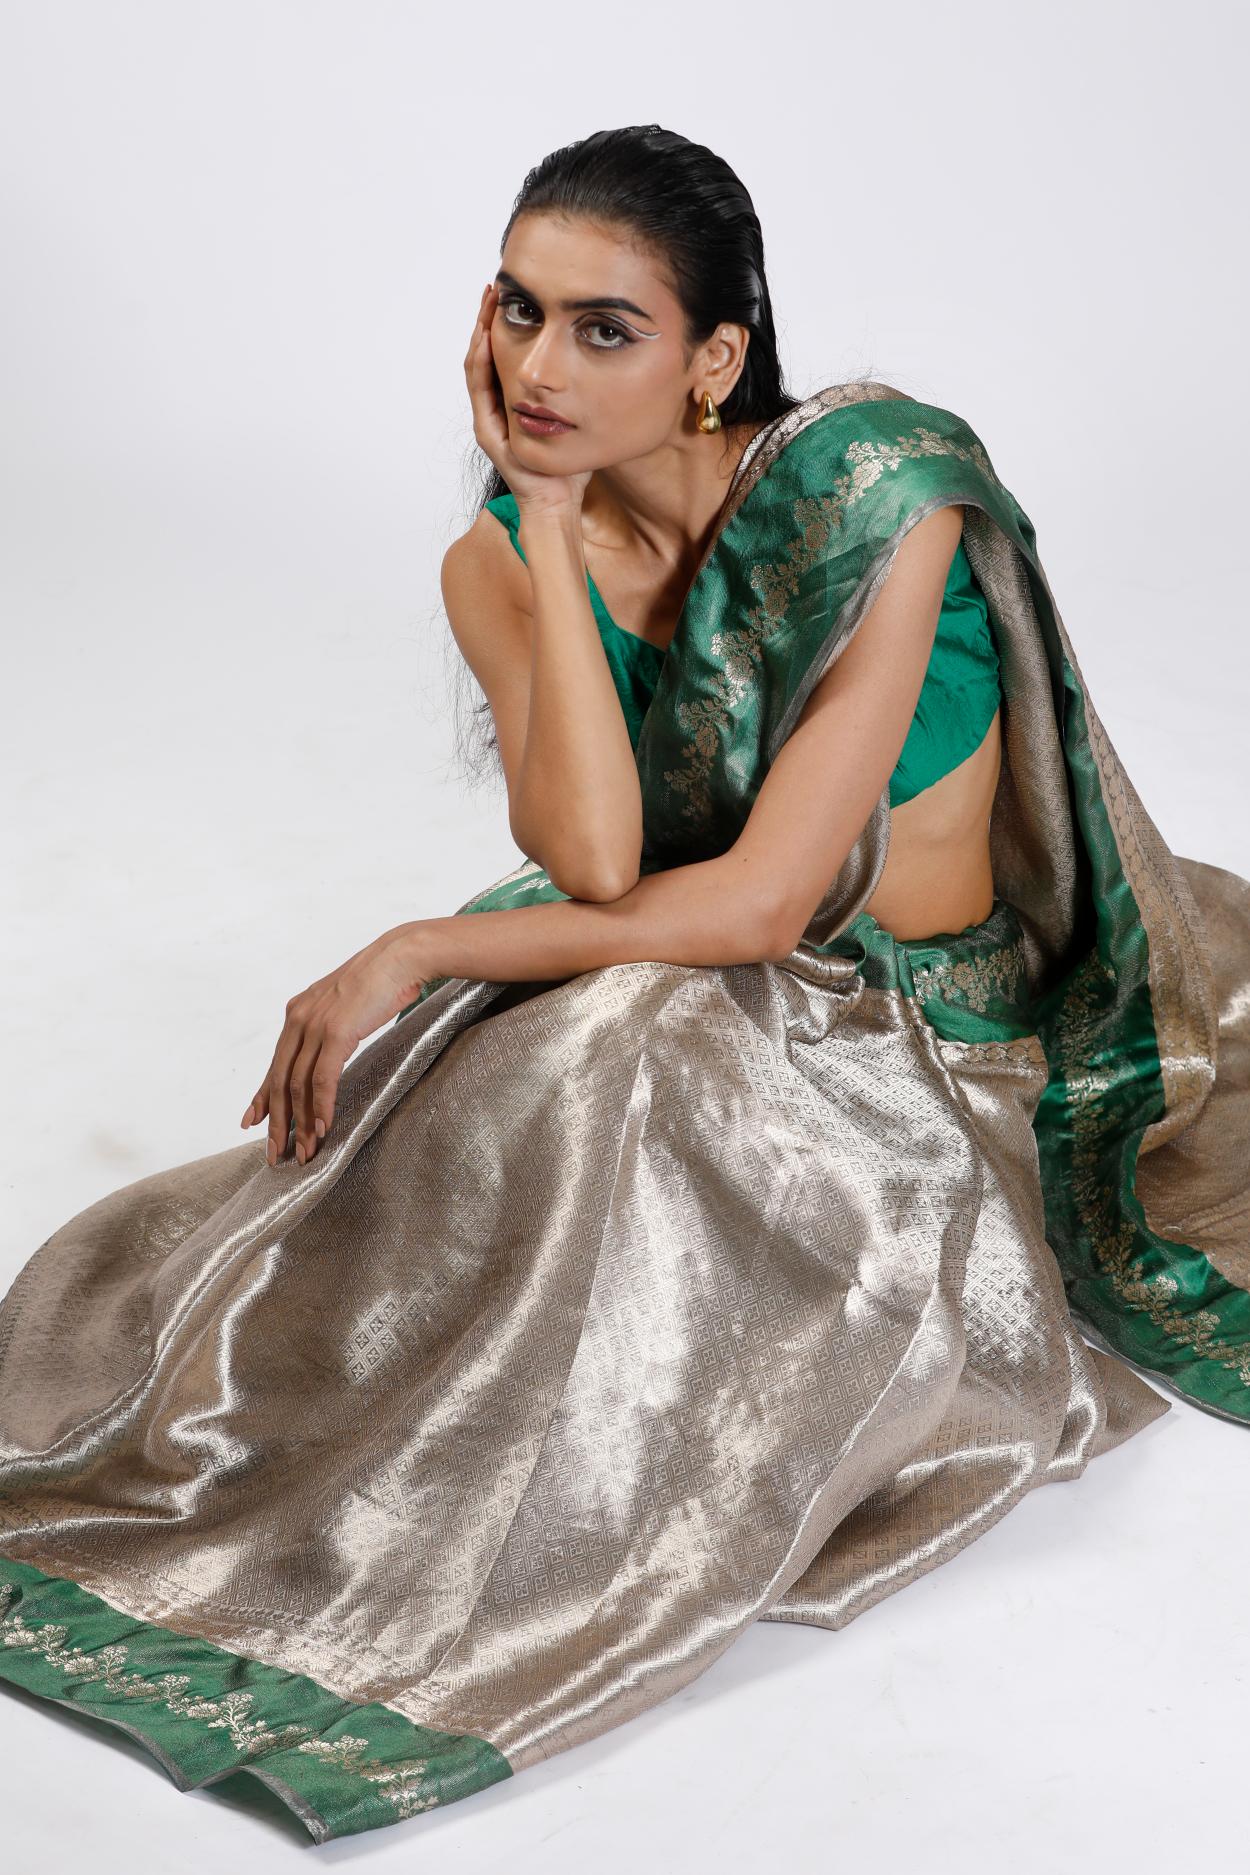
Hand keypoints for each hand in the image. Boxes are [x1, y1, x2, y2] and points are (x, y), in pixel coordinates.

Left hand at [240, 925, 434, 1166]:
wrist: (402, 956)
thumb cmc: (381, 980)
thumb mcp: (344, 1006)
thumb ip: (329, 1028)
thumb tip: (330, 1052)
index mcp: (298, 1012)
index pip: (275, 1064)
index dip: (262, 1097)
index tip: (252, 1122)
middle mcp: (299, 1019)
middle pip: (279, 1081)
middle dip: (276, 1122)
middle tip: (274, 1154)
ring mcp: (315, 1026)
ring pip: (298, 1085)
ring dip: (300, 1123)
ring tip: (303, 1152)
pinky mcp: (336, 1032)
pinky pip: (322, 1079)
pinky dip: (320, 1107)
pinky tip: (321, 1128)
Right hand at [466, 282, 592, 515]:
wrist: (559, 500)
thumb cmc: (573, 463)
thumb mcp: (581, 416)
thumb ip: (584, 390)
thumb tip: (607, 357)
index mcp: (514, 401)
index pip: (503, 353)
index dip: (504, 323)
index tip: (514, 293)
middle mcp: (496, 406)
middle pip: (485, 352)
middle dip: (487, 319)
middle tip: (494, 287)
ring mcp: (489, 418)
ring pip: (476, 365)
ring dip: (480, 332)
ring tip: (487, 303)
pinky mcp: (488, 431)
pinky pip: (479, 389)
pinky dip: (481, 361)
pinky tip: (487, 337)